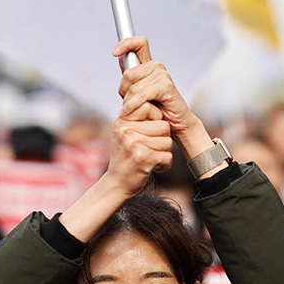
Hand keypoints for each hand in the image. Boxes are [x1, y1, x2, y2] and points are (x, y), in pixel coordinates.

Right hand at [57, 109, 172, 242]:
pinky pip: (168, 156)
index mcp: (122, 121)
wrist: (116, 184)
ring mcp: (134, 144)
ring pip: (168, 141)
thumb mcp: (123, 134)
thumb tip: (153, 99)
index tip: (151, 130)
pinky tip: (155, 167)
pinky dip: (165, 164)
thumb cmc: (124, 158)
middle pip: (164, 125)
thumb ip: (135, 118)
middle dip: (163, 138)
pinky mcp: (143, 158)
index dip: (156, 117)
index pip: (149, 106)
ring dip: (164, 152)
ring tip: (152, 158)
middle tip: (153, 148)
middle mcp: (126, 131)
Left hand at [113, 36, 209, 156]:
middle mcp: (156, 67)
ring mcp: (162, 75)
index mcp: (149, 66)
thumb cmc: (157, 111)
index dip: (125, 44)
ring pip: (133, 86)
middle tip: (129, 103)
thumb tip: (118, 57)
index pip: (139, 44)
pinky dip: (134, 106)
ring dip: (129, 103)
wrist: (174, 126)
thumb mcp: (137, 93)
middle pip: (128, 73)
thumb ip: (129, 77)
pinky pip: (142, 95)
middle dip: (124, 91)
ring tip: (134, 111)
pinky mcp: (166, 86)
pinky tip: (131, 112)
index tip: (114, 52)